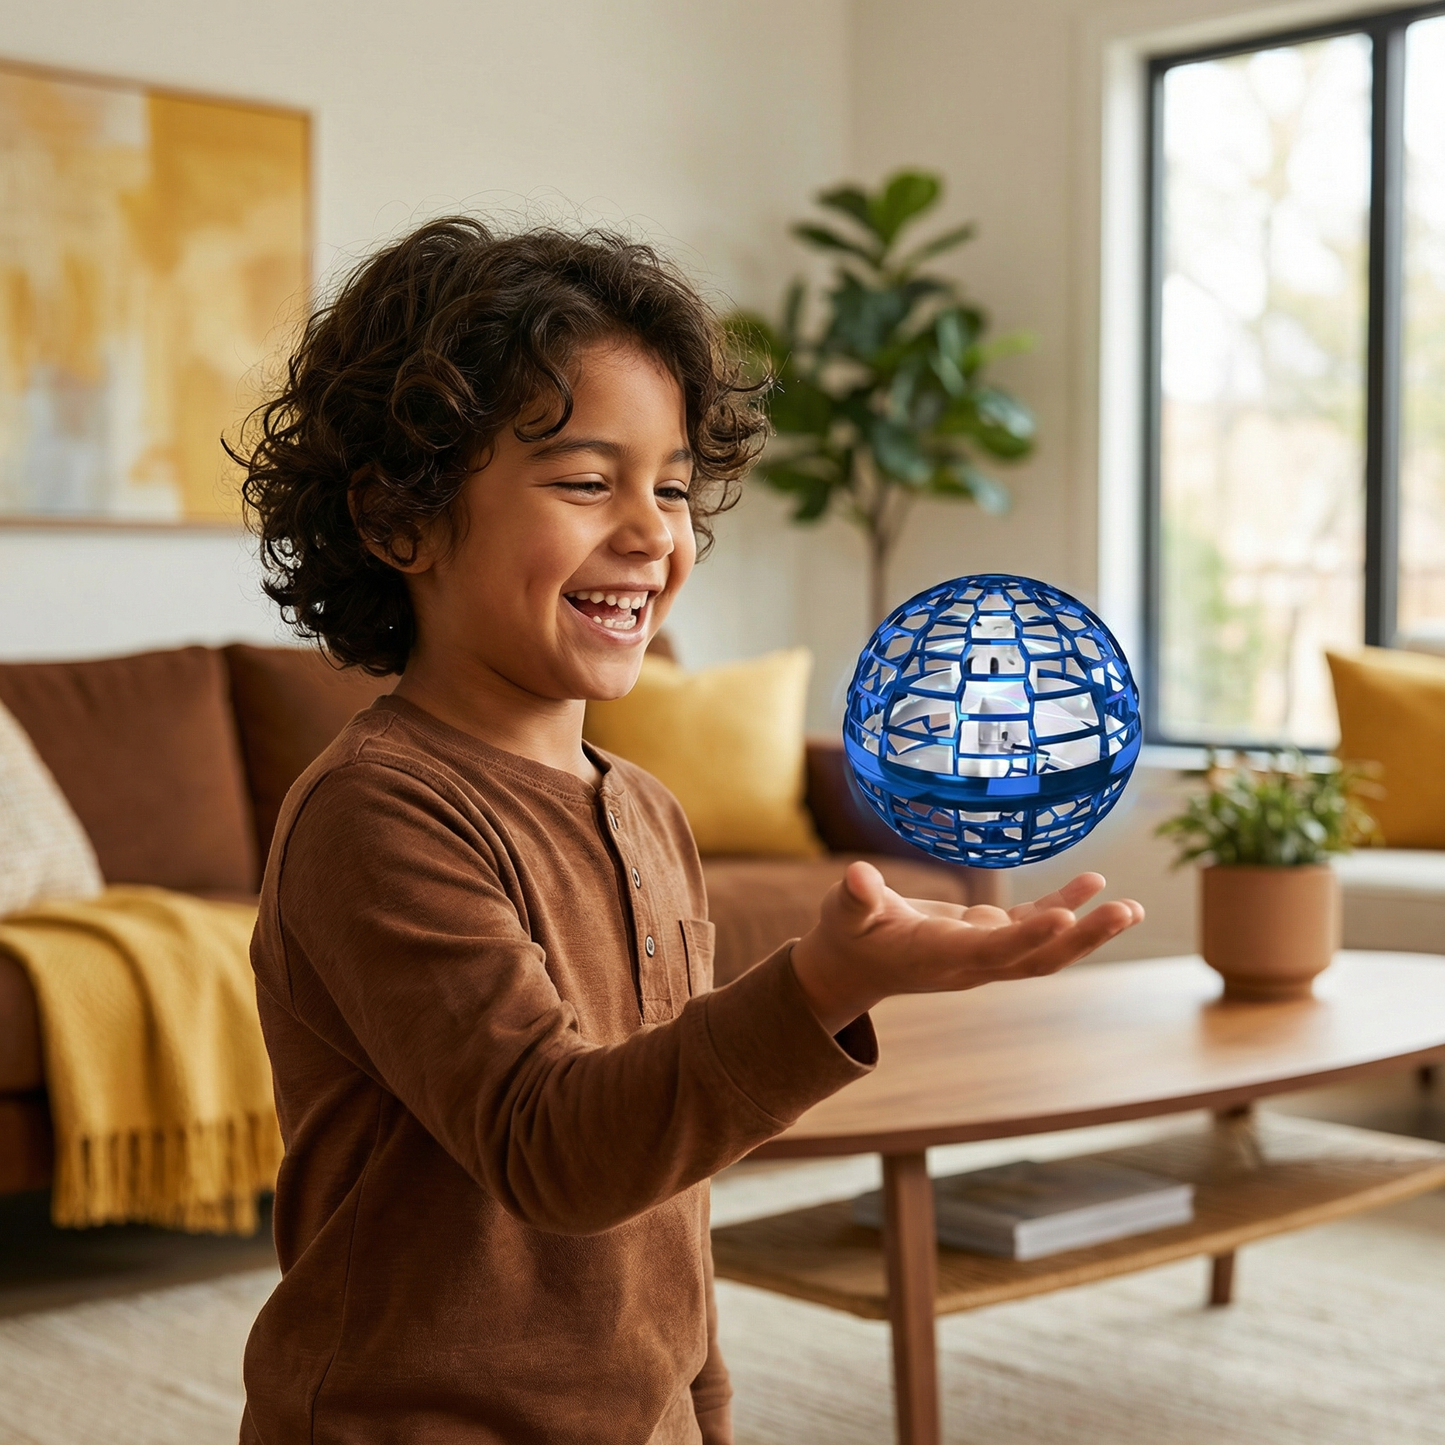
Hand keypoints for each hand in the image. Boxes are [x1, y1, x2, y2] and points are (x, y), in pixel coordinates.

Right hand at [789, 863, 1143, 1034]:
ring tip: (1131, 909)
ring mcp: (983, 954)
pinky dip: (1063, 905)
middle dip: (1082, 938)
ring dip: (1088, 931)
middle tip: (1125, 912)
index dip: (1026, 937)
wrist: (853, 965)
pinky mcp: (986, 938)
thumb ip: (854, 896)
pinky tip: (1092, 884)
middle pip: (1036, 959)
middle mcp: (970, 963)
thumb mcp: (843, 912)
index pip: (989, 950)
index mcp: (937, 956)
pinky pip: (1033, 927)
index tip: (1063, 918)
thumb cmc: (847, 932)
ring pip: (1045, 949)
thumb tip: (859, 877)